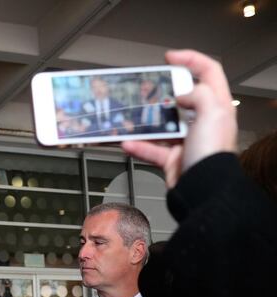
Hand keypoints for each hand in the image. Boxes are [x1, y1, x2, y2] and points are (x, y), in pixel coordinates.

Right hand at [122, 50, 236, 187]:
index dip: (191, 59)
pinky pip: (151, 149)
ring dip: (144, 123)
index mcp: (218, 107)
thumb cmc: (212, 154)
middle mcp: (203, 123)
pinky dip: (138, 146)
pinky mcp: (172, 158)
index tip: (169, 57)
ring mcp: (187, 141)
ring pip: (161, 126)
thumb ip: (197, 94)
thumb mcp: (212, 113)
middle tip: (145, 90)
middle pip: (181, 99)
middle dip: (160, 94)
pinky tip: (126, 143)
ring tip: (130, 117)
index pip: (209, 72)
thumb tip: (181, 94)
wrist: (203, 190)